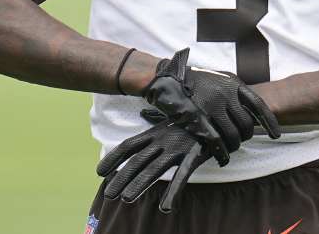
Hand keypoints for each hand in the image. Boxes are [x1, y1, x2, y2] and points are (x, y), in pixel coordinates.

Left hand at [95, 119, 210, 213]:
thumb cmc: (192, 115)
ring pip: (154, 169)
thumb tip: (143, 112)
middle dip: (121, 178)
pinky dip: (173, 193)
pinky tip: (165, 208)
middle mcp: (162, 141)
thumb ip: (155, 119)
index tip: (100, 172)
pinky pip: (181, 177)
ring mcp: (177, 148)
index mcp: (154, 133)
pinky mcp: (194, 155)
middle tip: (108, 194)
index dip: (113, 159)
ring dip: (139, 185)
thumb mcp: (171, 117)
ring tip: (126, 199)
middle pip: (137, 161)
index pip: (128, 146)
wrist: (218, 110)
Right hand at [141, 48, 280, 165]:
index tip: (275, 134)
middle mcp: (225, 93)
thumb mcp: (217, 78)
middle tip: (239, 141)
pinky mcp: (198, 117)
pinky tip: (222, 157)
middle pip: (246, 124)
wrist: (166, 78)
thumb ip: (233, 91)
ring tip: (229, 149)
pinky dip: (221, 152)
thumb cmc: (192, 80)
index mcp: (232, 83)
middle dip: (245, 136)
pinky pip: (216, 140)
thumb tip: (248, 111)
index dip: (269, 121)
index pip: (258, 105)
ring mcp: (212, 105)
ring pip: (233, 135)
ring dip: (233, 146)